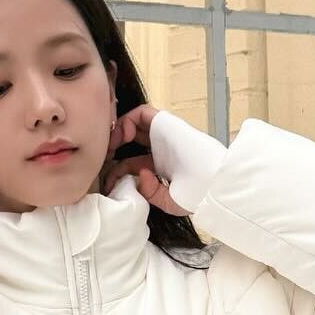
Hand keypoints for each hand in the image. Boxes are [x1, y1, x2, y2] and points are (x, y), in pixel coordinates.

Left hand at [100, 103, 191, 219]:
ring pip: (133, 124)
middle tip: (102, 158)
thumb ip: (149, 193)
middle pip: (128, 141)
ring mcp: (162, 135)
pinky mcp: (165, 124)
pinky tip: (123, 135)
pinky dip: (128, 120)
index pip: (129, 163)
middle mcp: (159, 149)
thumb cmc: (196, 194)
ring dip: (117, 132)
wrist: (212, 182)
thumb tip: (138, 175)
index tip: (107, 184)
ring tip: (110, 146)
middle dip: (112, 148)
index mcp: (159, 167)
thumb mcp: (167, 201)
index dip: (115, 171)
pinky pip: (142, 113)